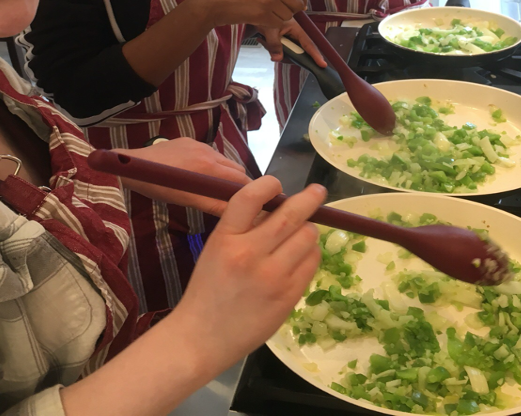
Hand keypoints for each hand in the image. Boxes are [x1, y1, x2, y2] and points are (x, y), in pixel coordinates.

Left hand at [114, 138, 249, 214]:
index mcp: (210, 167)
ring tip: (213, 189)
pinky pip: (210, 153)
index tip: (254, 203)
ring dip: (224, 174)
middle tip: (232, 200)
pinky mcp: (189, 140)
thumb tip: (237, 212)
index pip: (242, 179)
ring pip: (224, 161)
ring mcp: (199, 143)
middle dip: (239, 184)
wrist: (132, 165)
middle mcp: (209, 151)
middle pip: (237, 169)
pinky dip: (211, 165)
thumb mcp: (186, 200)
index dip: (251, 191)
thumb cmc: (158, 186)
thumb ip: (214, 205)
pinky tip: (196, 175)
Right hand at [170, 176, 324, 373]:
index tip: (277, 183)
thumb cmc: (208, 288)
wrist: (202, 337)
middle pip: (290, 215)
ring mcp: (273, 277)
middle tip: (317, 191)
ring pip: (308, 236)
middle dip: (309, 198)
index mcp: (225, 238)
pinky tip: (301, 255)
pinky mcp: (289, 296)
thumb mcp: (217, 247)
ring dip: (308, 229)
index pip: (250, 197)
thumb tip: (278, 205)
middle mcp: (250, 254)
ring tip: (301, 233)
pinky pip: (312, 262)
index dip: (268, 184)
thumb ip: (244, 226)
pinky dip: (311, 253)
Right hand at [195, 0, 307, 28]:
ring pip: (288, 16)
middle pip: (297, 4)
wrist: (217, 2)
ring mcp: (269, 0)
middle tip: (279, 12)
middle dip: (292, 11)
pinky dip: (271, 24)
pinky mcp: (263, 14)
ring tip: (265, 14)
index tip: (300, 6)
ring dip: (280, 18)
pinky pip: (278, 23)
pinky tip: (260, 19)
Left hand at [258, 19, 326, 67]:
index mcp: (296, 29)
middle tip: (276, 54)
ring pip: (289, 53)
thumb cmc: (267, 17)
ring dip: (277, 51)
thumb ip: (274, 45)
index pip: (308, 44)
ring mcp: (289, 38)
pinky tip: (265, 41)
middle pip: (299, 51)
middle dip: (288, 56)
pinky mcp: (283, 40)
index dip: (315, 55)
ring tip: (266, 41)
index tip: (323, 64)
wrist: (259, 12)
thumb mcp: (270, 30)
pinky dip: (273, 49)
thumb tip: (278, 59)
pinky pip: (282, 50)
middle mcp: (295, 35)